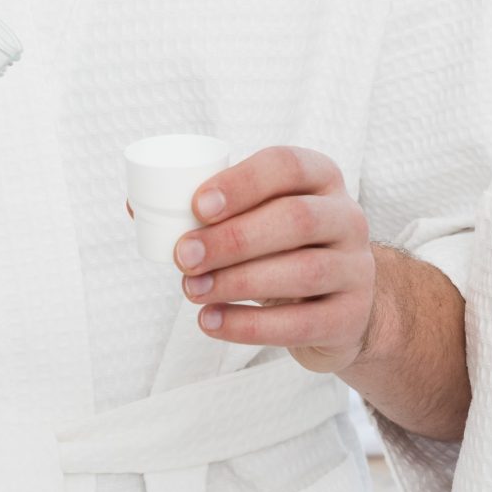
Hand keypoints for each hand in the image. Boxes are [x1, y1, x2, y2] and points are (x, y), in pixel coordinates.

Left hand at [172, 146, 378, 373]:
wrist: (340, 306)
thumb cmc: (284, 249)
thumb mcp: (261, 216)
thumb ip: (210, 209)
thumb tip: (135, 206)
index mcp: (321, 178)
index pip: (287, 166)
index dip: (241, 183)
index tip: (196, 206)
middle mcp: (347, 218)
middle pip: (295, 219)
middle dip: (232, 238)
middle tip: (182, 256)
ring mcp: (355, 269)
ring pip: (301, 270)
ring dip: (237, 282)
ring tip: (191, 291)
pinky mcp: (349, 317)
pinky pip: (300, 323)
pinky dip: (248, 325)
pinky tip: (210, 322)